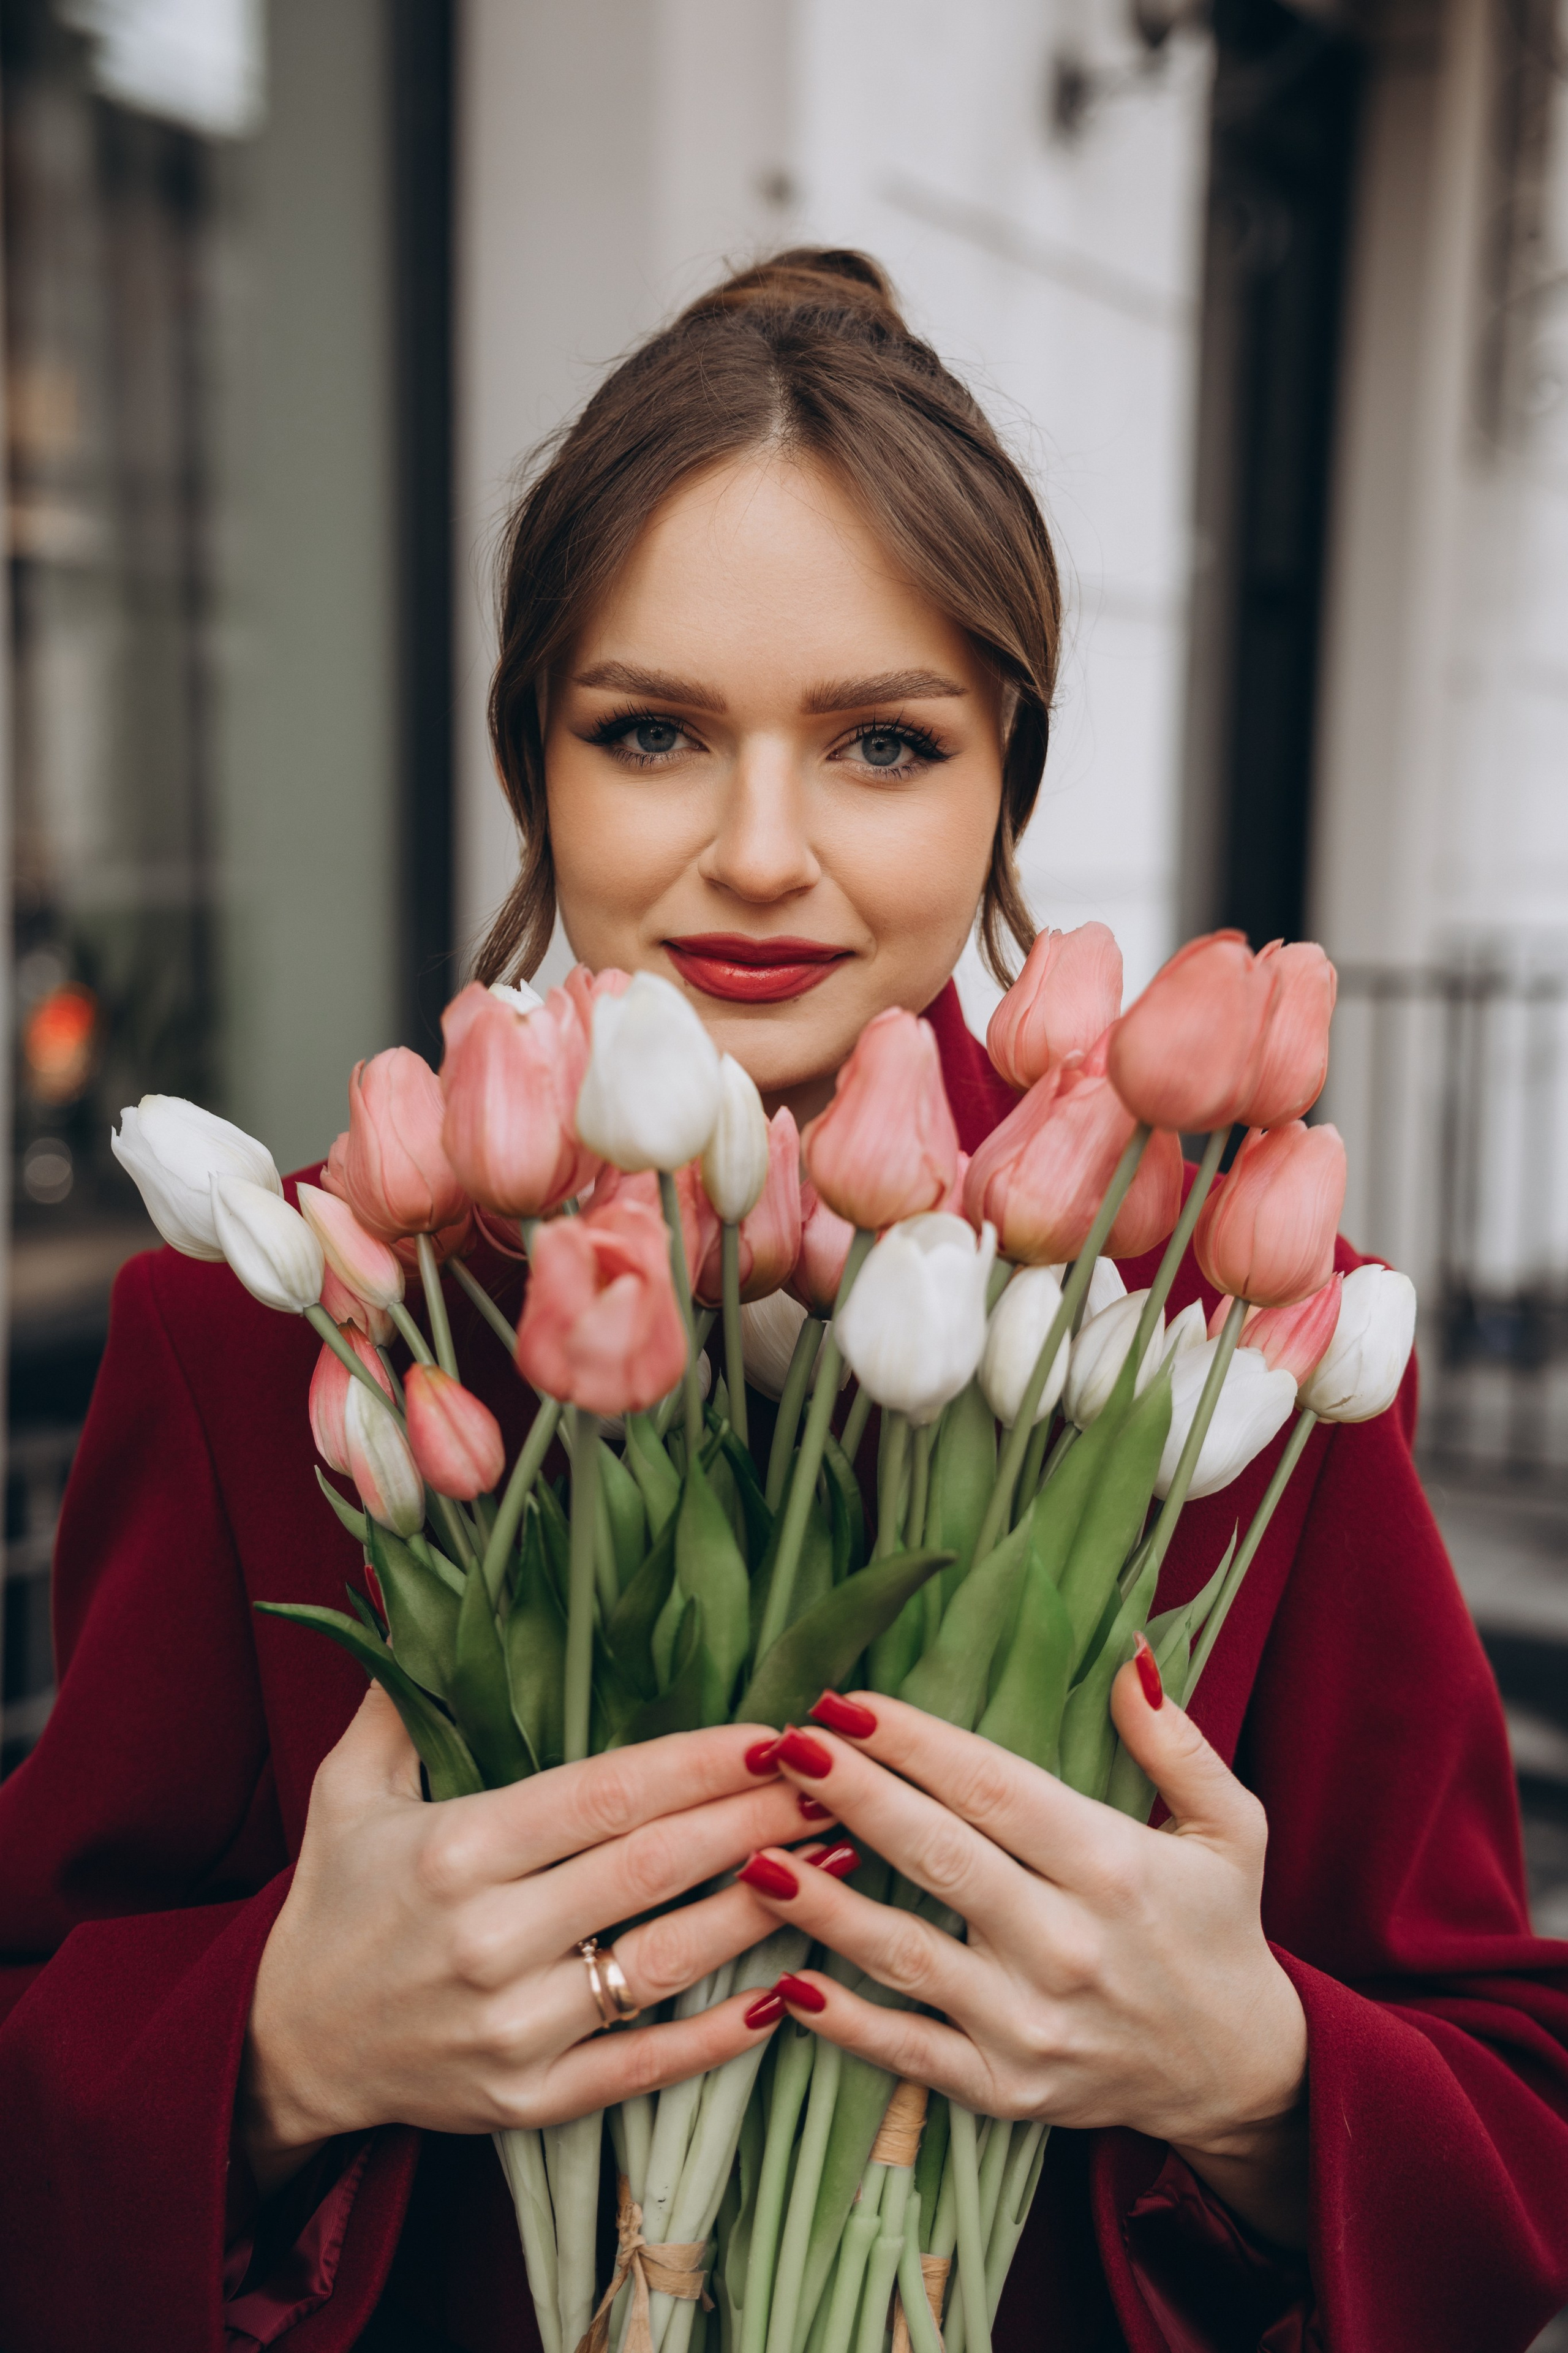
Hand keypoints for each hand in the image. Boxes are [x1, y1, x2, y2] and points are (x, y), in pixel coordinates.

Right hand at [240, 1689, 822, 2195]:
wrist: (287, 2049)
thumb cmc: (334, 1902)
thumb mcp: (348, 1790)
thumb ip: (401, 1699)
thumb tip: (419, 1597)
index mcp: (455, 1851)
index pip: (603, 1795)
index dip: (696, 1763)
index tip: (769, 1732)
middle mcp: (488, 1940)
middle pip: (651, 1867)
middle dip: (753, 1818)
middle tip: (832, 1781)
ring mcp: (512, 2028)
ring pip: (664, 1962)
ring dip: (760, 1909)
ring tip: (838, 1861)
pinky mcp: (529, 2101)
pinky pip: (643, 2065)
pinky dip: (719, 2035)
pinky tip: (785, 1994)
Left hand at [736, 1668, 1309, 2247]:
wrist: (1239, 2075)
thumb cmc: (1219, 1929)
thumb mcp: (1231, 1826)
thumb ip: (1175, 1742)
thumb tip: (1128, 1656)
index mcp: (1115, 1868)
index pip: (995, 1789)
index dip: (916, 1743)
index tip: (848, 1702)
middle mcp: (1068, 1947)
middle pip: (939, 1856)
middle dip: (853, 1795)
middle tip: (784, 1744)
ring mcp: (1031, 2025)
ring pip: (906, 1955)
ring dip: (822, 1906)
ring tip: (753, 1853)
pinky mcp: (1006, 2089)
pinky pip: (908, 2053)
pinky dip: (845, 2023)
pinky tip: (785, 1982)